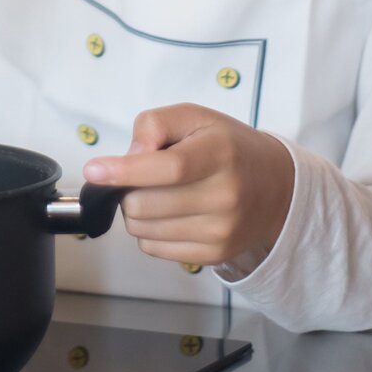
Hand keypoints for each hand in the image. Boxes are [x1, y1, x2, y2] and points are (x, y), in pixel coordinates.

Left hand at [82, 104, 294, 271]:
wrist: (276, 188)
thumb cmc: (228, 146)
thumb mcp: (195, 117)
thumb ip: (155, 124)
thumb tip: (128, 157)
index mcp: (219, 154)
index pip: (167, 168)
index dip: (125, 171)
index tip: (94, 171)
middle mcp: (224, 196)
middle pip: (145, 204)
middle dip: (127, 190)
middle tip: (140, 177)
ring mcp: (221, 230)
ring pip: (143, 230)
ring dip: (135, 211)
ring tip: (157, 194)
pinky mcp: (214, 255)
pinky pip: (154, 249)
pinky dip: (149, 231)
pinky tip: (168, 214)